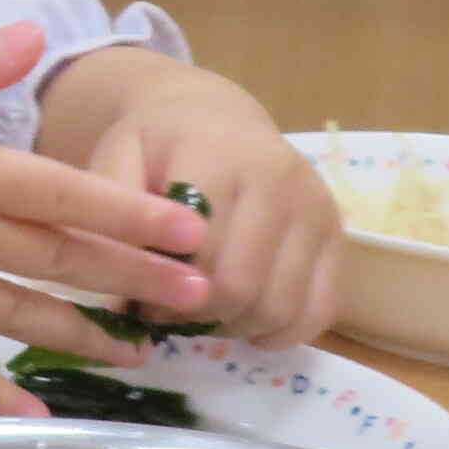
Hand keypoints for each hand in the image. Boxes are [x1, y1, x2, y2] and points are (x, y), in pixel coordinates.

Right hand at [0, 24, 211, 415]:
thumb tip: (37, 35)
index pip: (69, 195)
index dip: (138, 214)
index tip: (195, 231)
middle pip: (61, 260)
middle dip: (136, 280)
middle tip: (201, 298)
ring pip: (19, 315)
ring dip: (85, 335)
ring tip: (138, 353)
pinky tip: (35, 415)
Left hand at [38, 52, 338, 347]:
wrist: (212, 117)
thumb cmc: (155, 145)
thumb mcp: (115, 162)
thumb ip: (109, 226)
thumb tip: (109, 307)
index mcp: (219, 158)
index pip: (198, 254)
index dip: (162, 291)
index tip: (139, 295)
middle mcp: (280, 180)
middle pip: (241, 288)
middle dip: (197, 315)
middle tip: (168, 311)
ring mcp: (316, 208)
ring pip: (281, 306)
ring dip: (236, 326)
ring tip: (203, 310)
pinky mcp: (339, 235)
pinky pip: (321, 309)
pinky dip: (281, 331)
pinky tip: (245, 320)